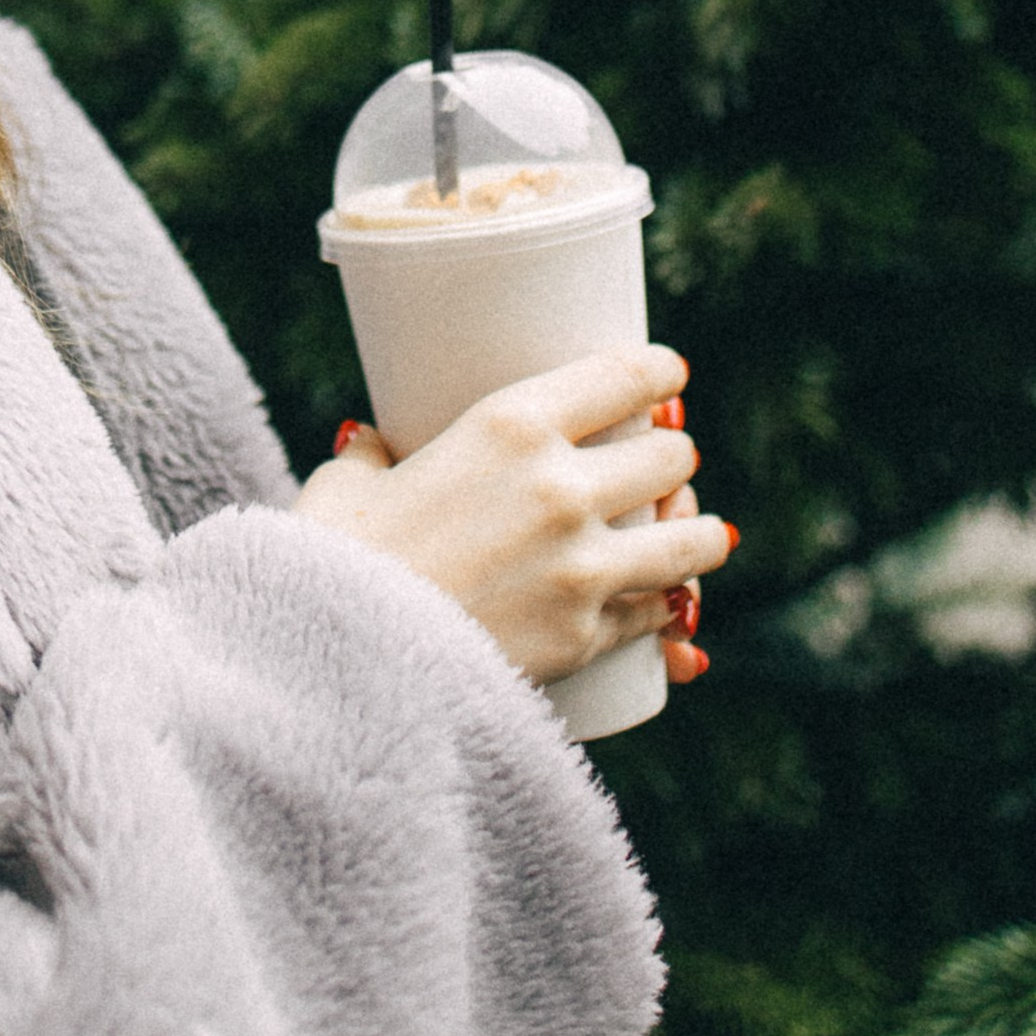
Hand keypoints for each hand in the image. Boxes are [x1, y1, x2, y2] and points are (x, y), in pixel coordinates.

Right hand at [292, 345, 732, 689]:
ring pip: (688, 541)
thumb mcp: (349, 485)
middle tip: (662, 464)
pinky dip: (663, 611)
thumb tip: (369, 444)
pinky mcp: (585, 636)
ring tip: (701, 534)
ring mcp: (583, 567)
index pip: (623, 378)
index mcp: (510, 426)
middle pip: (669, 457)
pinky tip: (669, 606)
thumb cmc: (334, 561)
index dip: (658, 371)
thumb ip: (373, 456)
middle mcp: (562, 488)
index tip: (669, 375)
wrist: (338, 664)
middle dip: (671, 458)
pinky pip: (652, 615)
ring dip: (700, 534)